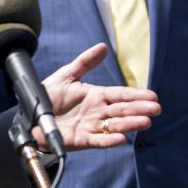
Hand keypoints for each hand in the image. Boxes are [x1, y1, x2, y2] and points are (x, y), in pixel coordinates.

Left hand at [38, 43, 160, 149]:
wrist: (31, 116)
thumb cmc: (50, 96)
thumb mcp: (66, 75)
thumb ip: (85, 62)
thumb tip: (103, 46)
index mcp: (96, 95)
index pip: (120, 95)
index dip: (136, 95)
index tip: (152, 96)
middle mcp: (97, 111)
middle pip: (122, 110)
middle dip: (139, 109)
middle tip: (156, 109)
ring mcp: (91, 126)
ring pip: (114, 125)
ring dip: (129, 124)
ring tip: (145, 122)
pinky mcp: (82, 140)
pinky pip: (98, 140)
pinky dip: (109, 140)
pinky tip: (121, 139)